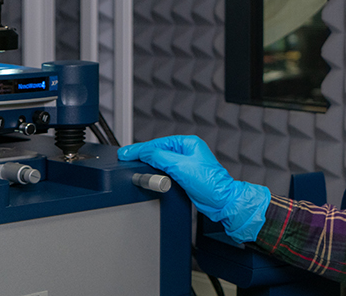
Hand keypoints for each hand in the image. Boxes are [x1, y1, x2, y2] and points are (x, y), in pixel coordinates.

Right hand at [118, 135, 269, 242]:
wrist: (221, 202)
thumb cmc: (211, 184)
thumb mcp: (181, 167)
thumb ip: (160, 157)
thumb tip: (144, 152)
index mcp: (189, 143)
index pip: (158, 143)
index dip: (140, 148)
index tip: (126, 152)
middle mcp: (187, 151)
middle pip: (158, 150)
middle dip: (141, 154)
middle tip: (124, 157)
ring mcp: (185, 164)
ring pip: (160, 161)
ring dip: (146, 163)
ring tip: (131, 164)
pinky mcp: (184, 176)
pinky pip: (164, 171)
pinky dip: (154, 172)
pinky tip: (146, 173)